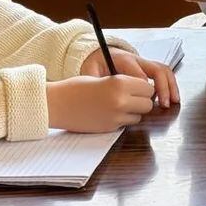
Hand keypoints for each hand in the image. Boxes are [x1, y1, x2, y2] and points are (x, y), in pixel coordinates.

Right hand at [46, 74, 163, 131]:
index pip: (148, 88)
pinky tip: (109, 113)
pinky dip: (122, 119)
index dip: (143, 88)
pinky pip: (127, 123)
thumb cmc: (77, 88)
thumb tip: (146, 91)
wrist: (56, 104)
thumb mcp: (104, 78)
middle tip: (131, 97)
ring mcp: (116, 116)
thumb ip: (125, 84)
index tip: (137, 88)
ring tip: (118, 105)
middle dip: (142, 101)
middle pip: (148, 103)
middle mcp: (121, 100)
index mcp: (120, 83)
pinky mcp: (110, 127)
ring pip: (140, 116)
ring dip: (134, 111)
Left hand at [80, 47, 179, 108]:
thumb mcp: (90, 73)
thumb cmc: (95, 66)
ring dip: (171, 86)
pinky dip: (171, 85)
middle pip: (157, 69)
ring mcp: (145, 63)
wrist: (99, 54)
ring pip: (164, 70)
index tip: (144, 101)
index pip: (138, 73)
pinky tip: (172, 98)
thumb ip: (98, 82)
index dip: (144, 87)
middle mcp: (137, 60)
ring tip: (174, 101)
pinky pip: (164, 74)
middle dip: (163, 87)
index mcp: (122, 59)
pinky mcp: (149, 68)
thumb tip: (107, 94)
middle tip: (164, 104)